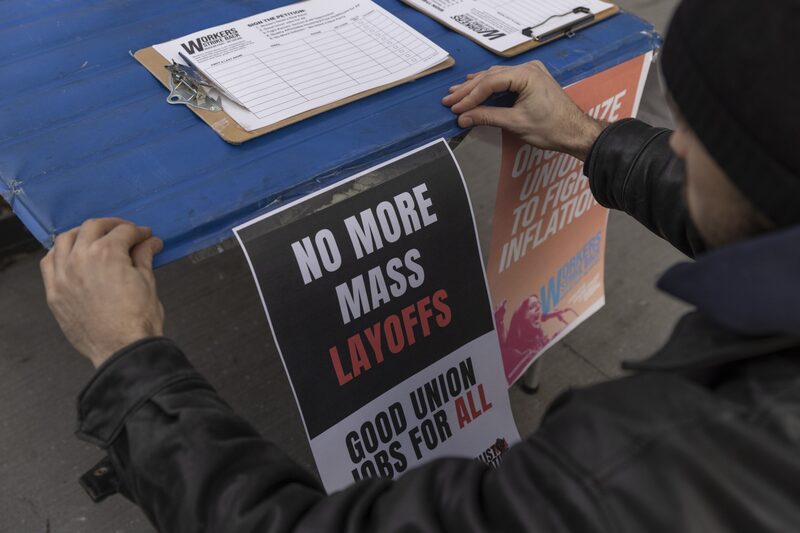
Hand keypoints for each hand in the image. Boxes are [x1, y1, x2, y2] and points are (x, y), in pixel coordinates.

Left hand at [40, 218, 164, 367]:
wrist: (121, 349)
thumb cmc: (138, 319)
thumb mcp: (148, 283)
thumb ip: (144, 257)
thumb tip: (150, 243)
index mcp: (107, 253)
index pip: (124, 232)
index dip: (139, 232)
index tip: (146, 237)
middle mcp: (80, 258)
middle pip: (93, 227)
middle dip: (112, 226)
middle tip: (126, 232)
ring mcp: (63, 275)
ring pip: (65, 239)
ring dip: (82, 234)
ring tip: (95, 239)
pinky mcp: (54, 292)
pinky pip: (49, 262)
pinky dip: (60, 253)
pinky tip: (71, 256)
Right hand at [442, 61, 605, 160]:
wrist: (575, 132)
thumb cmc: (552, 128)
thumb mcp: (515, 123)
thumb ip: (487, 117)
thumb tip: (463, 118)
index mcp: (526, 75)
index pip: (490, 83)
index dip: (470, 96)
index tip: (456, 108)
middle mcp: (528, 68)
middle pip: (491, 77)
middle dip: (469, 91)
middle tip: (449, 100)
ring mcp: (531, 72)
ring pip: (496, 77)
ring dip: (476, 87)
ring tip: (457, 94)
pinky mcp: (532, 80)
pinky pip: (505, 80)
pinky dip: (489, 87)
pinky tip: (476, 87)